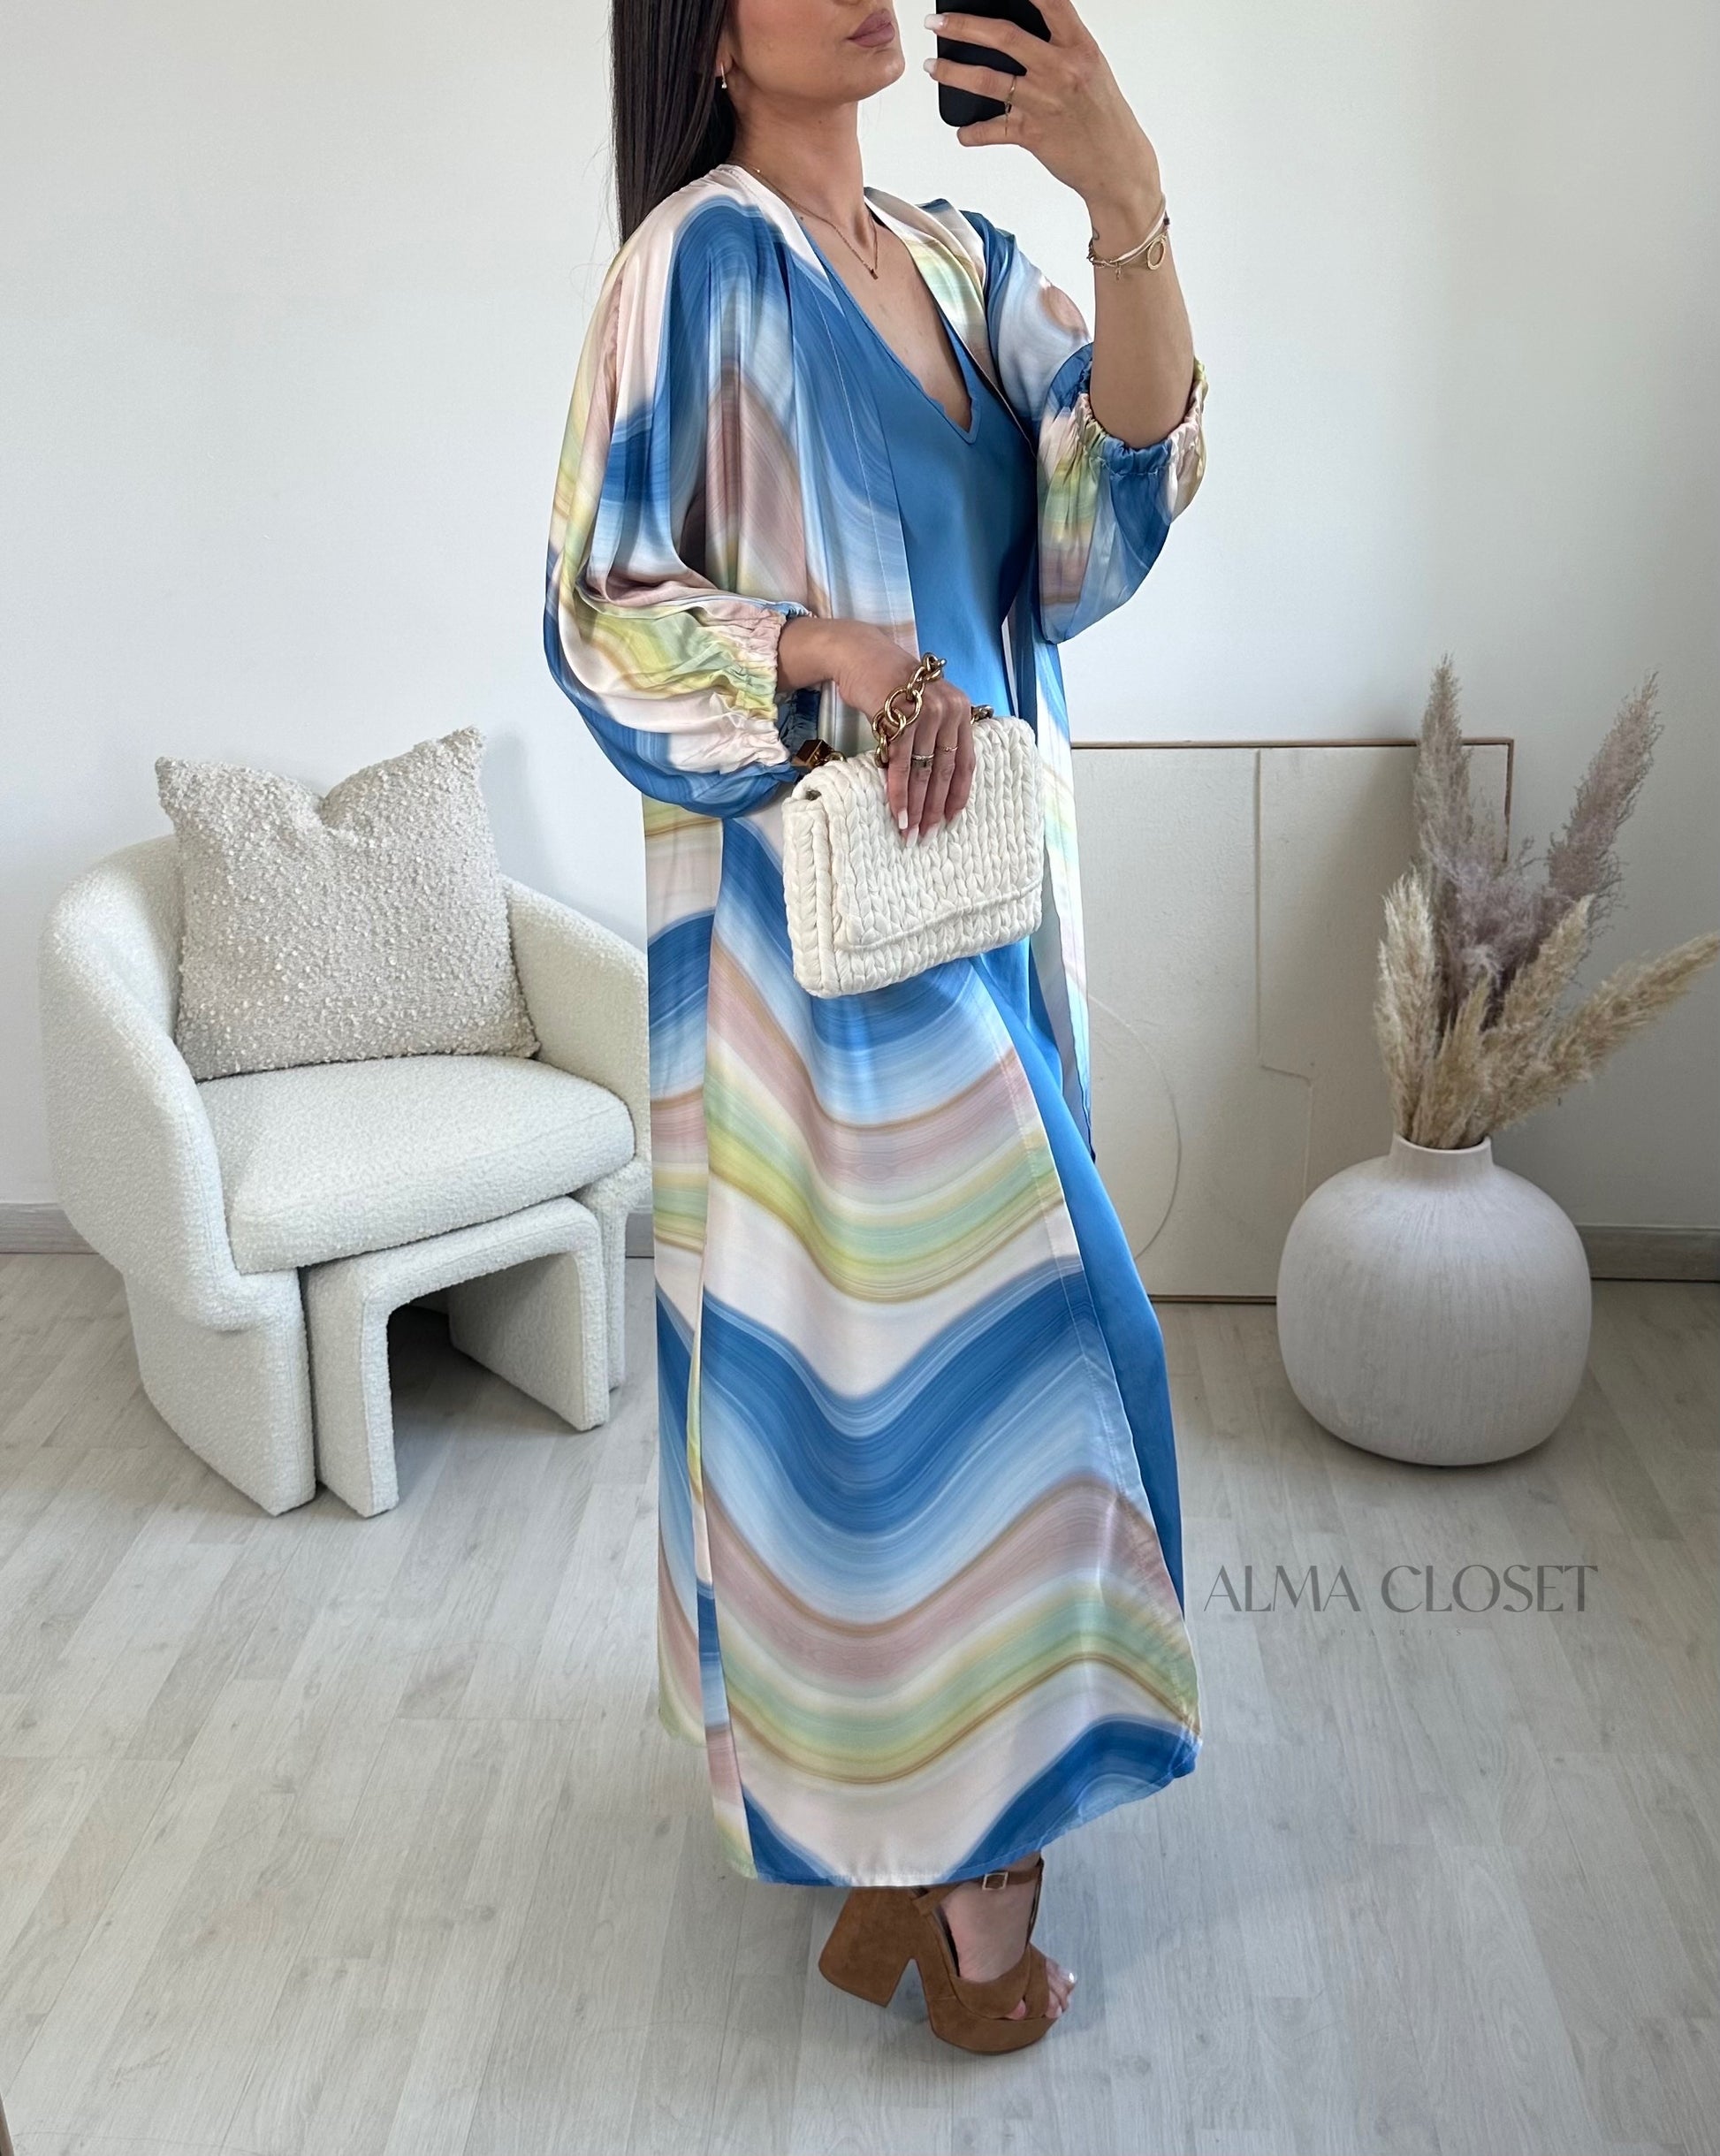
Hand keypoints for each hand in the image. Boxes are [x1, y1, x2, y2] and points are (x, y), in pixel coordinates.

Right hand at [823, 623, 977, 842]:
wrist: (862, 656)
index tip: (951, 820)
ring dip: (916, 807)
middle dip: (936, 808)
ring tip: (910, 832)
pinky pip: (902, 765)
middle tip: (928, 835)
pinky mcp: (902, 718)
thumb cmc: (891, 685)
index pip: (966, 762)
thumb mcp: (923, 707)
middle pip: (946, 771)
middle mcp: (950, 712)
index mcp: (961, 712)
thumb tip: (933, 784)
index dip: (958, 794)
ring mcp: (927, 714)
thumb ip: (934, 736)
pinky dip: (898, 792)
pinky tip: (897, 813)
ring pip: (924, 772)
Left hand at [922, 0, 1161, 224]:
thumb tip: (1017, 31)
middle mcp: (1060, 70)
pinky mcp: (1033, 135)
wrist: (1117, 165)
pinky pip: (992, 130)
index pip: (1049, 2)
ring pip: (988, 81)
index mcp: (1079, 46)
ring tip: (932, 66)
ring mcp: (1044, 103)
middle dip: (963, 25)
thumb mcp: (1090, 67)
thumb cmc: (1103, 115)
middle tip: (936, 21)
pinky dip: (972, 132)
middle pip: (1004, 37)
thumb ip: (1059, 45)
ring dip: (953, 72)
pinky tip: (961, 131)